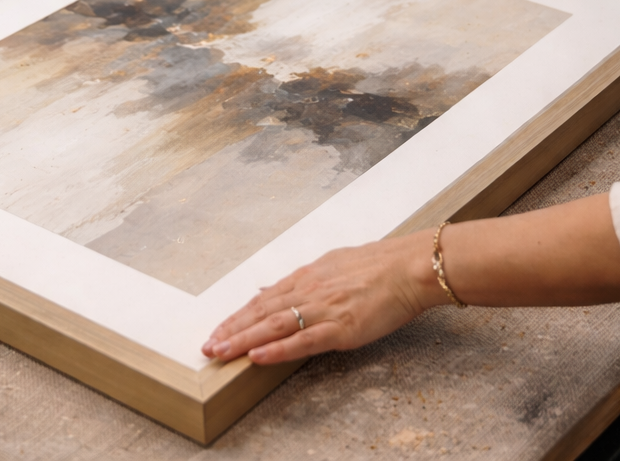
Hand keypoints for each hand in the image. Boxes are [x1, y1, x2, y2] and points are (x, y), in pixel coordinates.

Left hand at [202, 231, 444, 364]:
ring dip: (244, 340)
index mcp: (308, 276)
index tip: (218, 329)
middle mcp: (310, 290)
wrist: (411, 268)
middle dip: (232, 330)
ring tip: (220, 352)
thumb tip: (269, 288)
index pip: (263, 299)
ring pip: (274, 326)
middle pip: (261, 312)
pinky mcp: (342, 327)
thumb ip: (301, 280)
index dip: (238, 316)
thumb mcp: (332, 263)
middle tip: (208, 346)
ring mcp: (324, 309)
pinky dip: (278, 349)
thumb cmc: (379, 265)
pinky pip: (303, 340)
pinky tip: (257, 356)